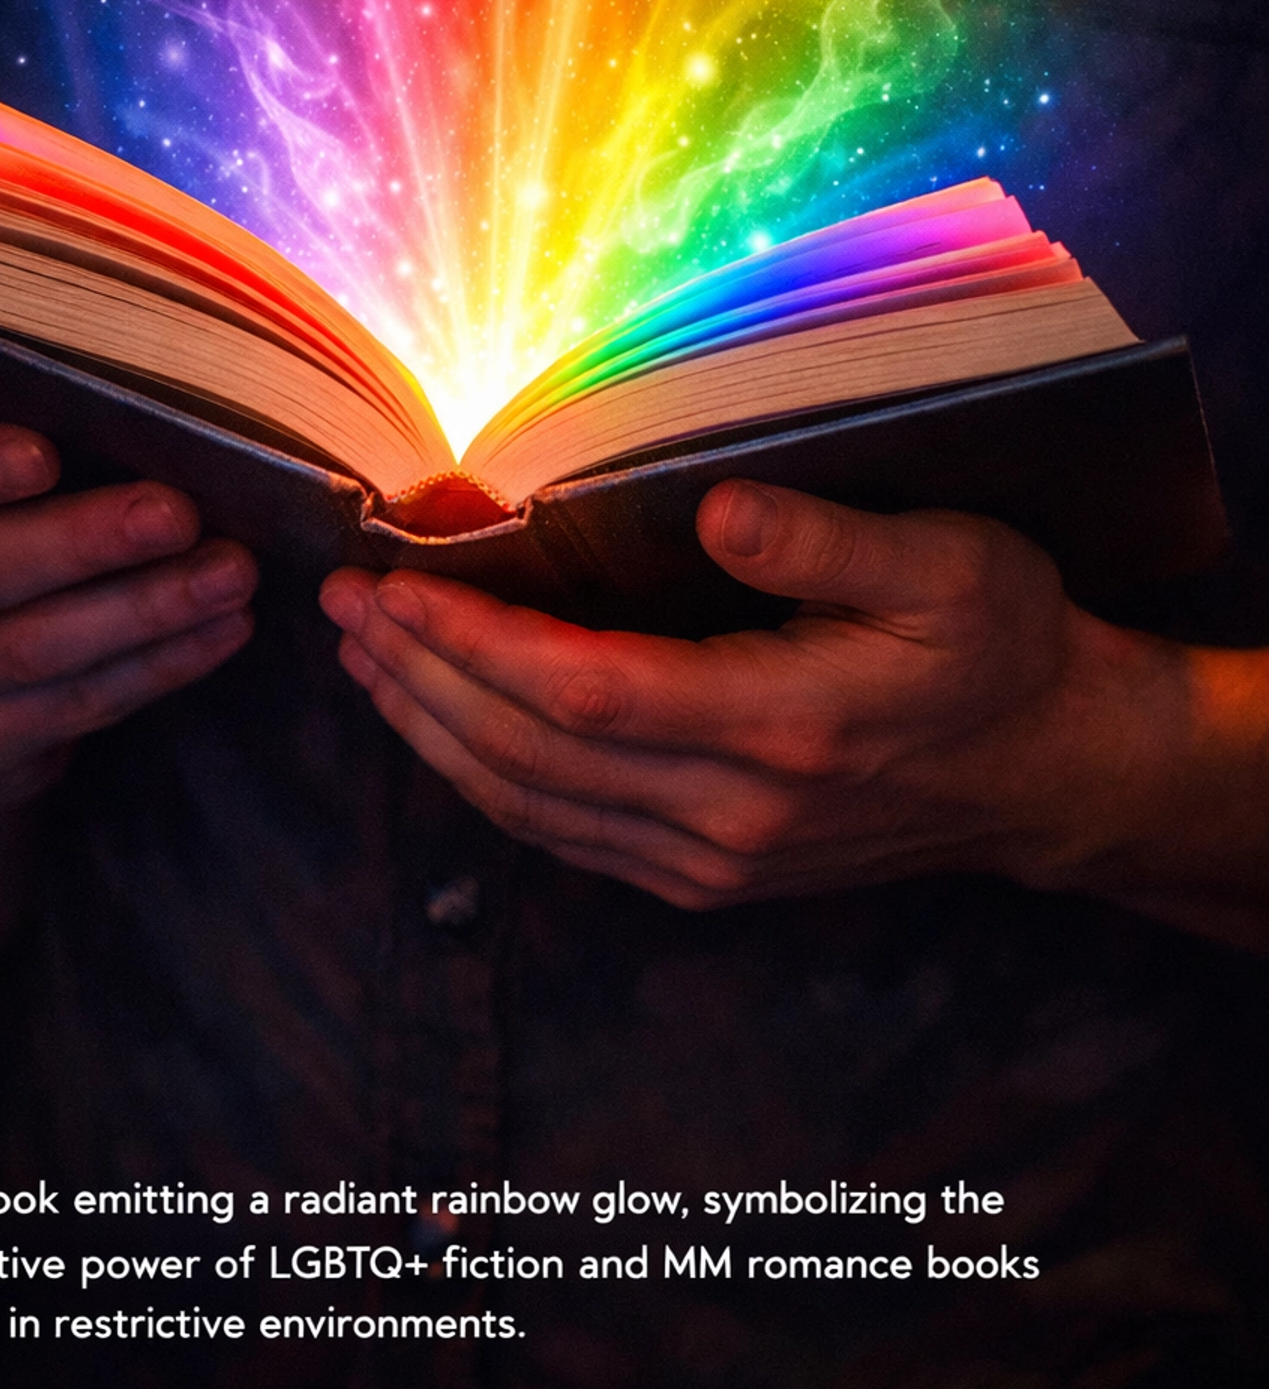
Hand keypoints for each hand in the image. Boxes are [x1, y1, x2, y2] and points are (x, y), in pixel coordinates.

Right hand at [0, 376, 257, 807]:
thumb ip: (31, 396)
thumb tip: (160, 378)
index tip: (46, 456)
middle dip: (85, 540)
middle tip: (180, 513)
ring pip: (25, 647)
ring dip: (143, 610)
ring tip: (231, 573)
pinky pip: (62, 708)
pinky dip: (154, 667)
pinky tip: (221, 628)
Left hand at [320, 480, 1199, 915]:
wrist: (1045, 770)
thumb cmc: (999, 647)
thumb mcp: (951, 567)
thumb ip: (827, 542)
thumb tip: (714, 509)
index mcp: (780, 726)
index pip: (583, 692)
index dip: (474, 644)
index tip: (393, 585)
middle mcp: (732, 812)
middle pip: (530, 756)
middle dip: (421, 678)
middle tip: (343, 606)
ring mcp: (714, 860)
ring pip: (532, 808)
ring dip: (433, 732)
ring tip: (364, 659)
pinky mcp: (707, 879)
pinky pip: (565, 838)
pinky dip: (485, 785)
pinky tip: (442, 731)